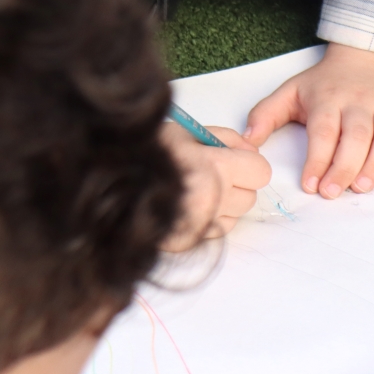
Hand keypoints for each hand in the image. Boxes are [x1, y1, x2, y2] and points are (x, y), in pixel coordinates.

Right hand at [159, 124, 271, 248]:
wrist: (112, 182)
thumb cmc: (148, 151)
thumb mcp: (188, 132)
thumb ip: (227, 139)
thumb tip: (252, 152)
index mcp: (214, 168)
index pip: (261, 172)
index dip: (249, 165)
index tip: (234, 161)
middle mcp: (211, 200)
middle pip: (250, 198)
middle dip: (238, 185)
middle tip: (213, 174)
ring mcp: (199, 225)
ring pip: (235, 217)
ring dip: (225, 205)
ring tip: (198, 189)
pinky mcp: (187, 242)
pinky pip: (215, 232)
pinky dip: (210, 221)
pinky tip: (190, 207)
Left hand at [243, 42, 373, 198]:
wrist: (364, 55)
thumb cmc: (324, 82)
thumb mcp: (290, 91)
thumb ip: (265, 115)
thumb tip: (246, 143)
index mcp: (328, 99)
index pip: (324, 130)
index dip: (317, 159)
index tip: (309, 184)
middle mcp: (359, 102)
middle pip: (356, 135)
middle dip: (345, 167)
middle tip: (333, 192)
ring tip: (363, 186)